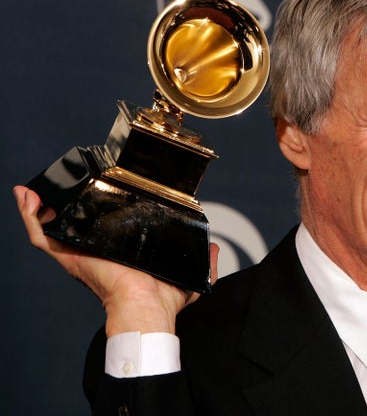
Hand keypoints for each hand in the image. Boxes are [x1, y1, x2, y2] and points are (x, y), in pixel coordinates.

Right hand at [13, 185, 218, 335]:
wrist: (148, 307)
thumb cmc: (164, 301)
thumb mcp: (191, 278)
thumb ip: (205, 261)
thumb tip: (214, 247)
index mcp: (118, 256)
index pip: (102, 233)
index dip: (94, 214)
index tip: (94, 192)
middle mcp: (95, 253)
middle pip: (73, 226)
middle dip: (64, 206)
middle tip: (63, 185)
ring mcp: (80, 254)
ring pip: (52, 228)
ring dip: (40, 207)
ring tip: (36, 187)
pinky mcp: (70, 256)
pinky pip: (42, 236)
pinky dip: (30, 216)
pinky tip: (26, 196)